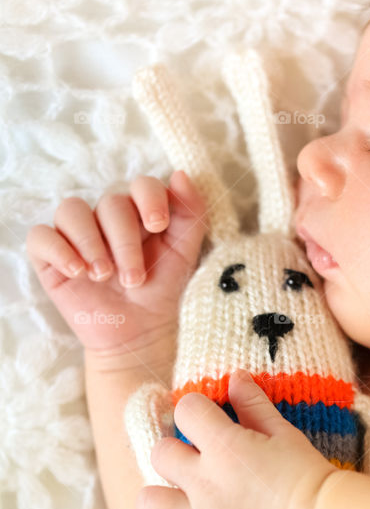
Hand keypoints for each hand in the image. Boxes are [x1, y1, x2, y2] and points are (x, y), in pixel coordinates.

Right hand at [26, 171, 206, 359]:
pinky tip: (77, 272)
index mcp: (140, 213)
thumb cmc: (161, 291)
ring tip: (104, 276)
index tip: (158, 226)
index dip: (149, 197)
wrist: (139, 334)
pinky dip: (59, 250)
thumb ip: (189, 215)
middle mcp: (106, 218)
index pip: (141, 184)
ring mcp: (77, 235)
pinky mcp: (51, 256)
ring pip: (72, 210)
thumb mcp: (184, 255)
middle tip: (135, 279)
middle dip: (125, 242)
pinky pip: (41, 236)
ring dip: (91, 243)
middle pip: (110, 203)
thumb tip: (181, 175)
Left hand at [137, 370, 336, 508]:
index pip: (186, 410)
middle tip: (197, 462)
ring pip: (147, 503)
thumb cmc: (309, 474)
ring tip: (181, 501)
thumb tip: (234, 378)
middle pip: (159, 453)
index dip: (197, 410)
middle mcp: (204, 482)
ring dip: (160, 498)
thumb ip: (254, 404)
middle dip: (175, 452)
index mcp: (224, 446)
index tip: (211, 420)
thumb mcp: (284, 433)